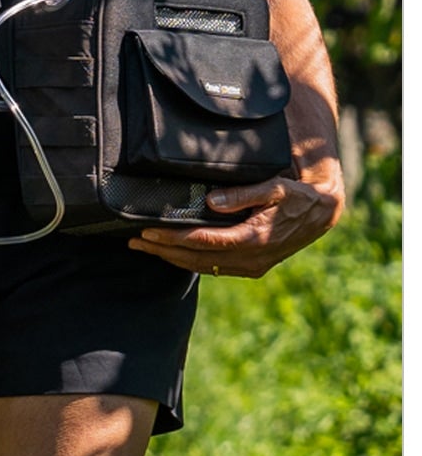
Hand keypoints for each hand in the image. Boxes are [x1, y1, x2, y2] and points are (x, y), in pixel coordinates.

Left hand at [128, 168, 344, 278]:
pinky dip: (189, 261)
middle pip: (196, 258)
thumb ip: (242, 194)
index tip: (148, 230)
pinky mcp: (250, 267)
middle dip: (163, 250)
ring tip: (144, 247)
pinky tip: (171, 253)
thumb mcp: (274, 188)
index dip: (173, 237)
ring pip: (202, 266)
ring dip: (171, 258)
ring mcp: (251, 266)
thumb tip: (210, 201)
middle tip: (134, 240)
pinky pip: (213, 267)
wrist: (321, 216)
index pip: (203, 241)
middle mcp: (251, 258)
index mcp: (254, 239)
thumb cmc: (295, 197)